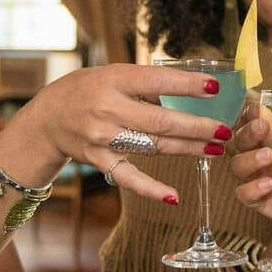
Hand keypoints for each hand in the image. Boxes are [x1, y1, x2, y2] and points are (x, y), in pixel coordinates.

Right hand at [0, 64, 234, 202]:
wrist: (47, 119)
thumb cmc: (87, 90)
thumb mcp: (113, 75)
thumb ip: (146, 85)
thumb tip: (190, 92)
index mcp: (115, 79)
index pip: (157, 82)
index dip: (187, 85)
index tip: (215, 87)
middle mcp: (108, 108)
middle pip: (161, 121)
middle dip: (197, 127)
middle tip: (225, 130)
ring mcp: (102, 137)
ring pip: (153, 146)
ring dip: (188, 150)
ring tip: (217, 149)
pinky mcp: (99, 160)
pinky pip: (129, 177)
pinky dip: (151, 189)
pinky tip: (174, 196)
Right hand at [228, 105, 271, 224]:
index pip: (253, 118)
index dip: (251, 112)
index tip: (257, 107)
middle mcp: (259, 154)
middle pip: (241, 139)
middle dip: (249, 130)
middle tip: (263, 127)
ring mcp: (256, 178)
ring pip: (238, 165)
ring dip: (250, 158)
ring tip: (268, 156)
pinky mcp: (259, 201)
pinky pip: (245, 194)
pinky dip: (253, 189)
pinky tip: (268, 185)